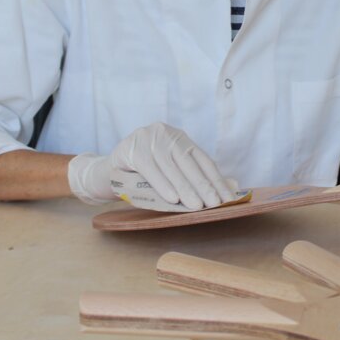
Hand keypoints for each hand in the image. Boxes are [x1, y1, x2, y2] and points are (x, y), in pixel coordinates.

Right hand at [67, 123, 233, 208]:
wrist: (107, 172)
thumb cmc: (144, 177)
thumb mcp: (171, 175)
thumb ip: (196, 178)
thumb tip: (233, 187)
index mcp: (179, 138)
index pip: (202, 160)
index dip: (216, 179)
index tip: (227, 198)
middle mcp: (166, 133)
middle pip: (189, 162)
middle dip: (203, 185)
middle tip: (214, 204)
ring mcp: (147, 138)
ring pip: (171, 167)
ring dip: (185, 188)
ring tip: (196, 206)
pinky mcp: (131, 148)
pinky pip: (151, 169)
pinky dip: (163, 185)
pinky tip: (172, 199)